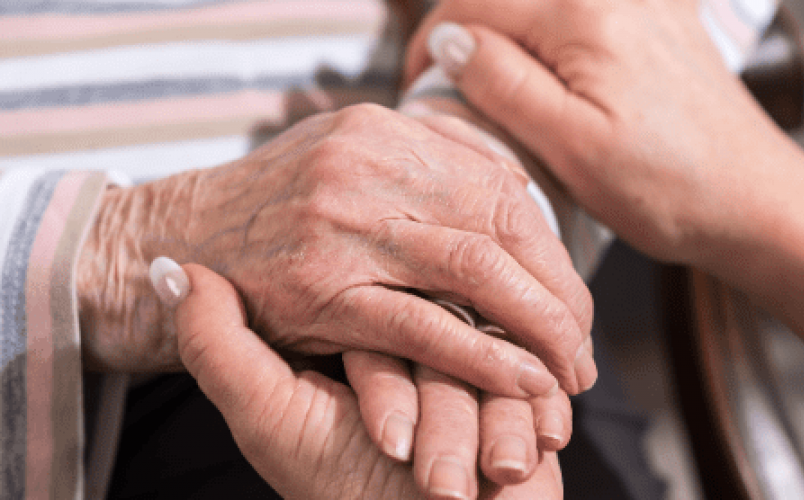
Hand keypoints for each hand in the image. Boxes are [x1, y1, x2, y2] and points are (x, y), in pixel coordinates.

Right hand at [78, 103, 595, 397]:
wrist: (180, 237)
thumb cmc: (277, 208)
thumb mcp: (351, 158)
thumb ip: (429, 165)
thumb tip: (515, 188)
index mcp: (384, 131)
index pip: (501, 186)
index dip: (551, 249)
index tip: (574, 298)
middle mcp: (368, 166)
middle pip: (499, 226)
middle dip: (556, 294)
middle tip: (583, 348)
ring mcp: (344, 224)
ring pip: (472, 271)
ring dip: (534, 327)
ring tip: (568, 373)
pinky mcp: (322, 287)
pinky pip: (421, 324)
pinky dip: (480, 356)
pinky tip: (522, 383)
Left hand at [167, 261, 563, 499]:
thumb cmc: (345, 494)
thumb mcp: (271, 422)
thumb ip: (218, 346)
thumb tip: (174, 268)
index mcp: (350, 332)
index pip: (375, 317)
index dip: (384, 393)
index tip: (386, 450)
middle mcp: (412, 335)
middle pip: (439, 336)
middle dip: (441, 422)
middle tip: (429, 481)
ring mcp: (470, 355)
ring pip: (488, 359)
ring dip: (477, 437)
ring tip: (459, 490)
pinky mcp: (519, 374)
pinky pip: (532, 379)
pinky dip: (519, 432)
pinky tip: (508, 468)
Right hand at [404, 0, 803, 269]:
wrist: (755, 202)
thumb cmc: (670, 188)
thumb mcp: (570, 147)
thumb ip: (503, 83)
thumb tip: (451, 39)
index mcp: (584, 17)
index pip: (473, 3)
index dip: (432, 44)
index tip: (420, 86)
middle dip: (468, 33)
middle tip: (452, 87)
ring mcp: (644, 2)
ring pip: (542, 3)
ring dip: (510, 34)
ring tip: (498, 84)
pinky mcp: (662, 20)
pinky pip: (584, 12)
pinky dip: (551, 34)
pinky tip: (553, 72)